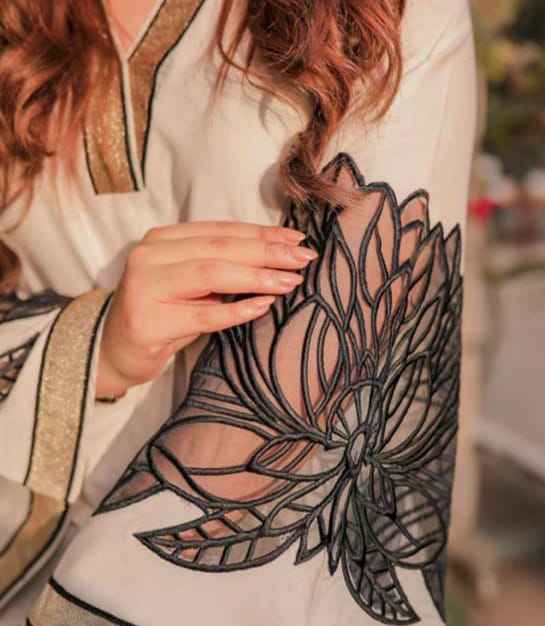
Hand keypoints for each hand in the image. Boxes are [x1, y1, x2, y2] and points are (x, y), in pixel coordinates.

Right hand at [96, 221, 316, 398]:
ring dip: (256, 276)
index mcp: (162, 239)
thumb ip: (220, 265)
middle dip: (266, 252)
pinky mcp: (148, 321)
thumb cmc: (163, 316)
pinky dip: (236, 310)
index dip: (261, 233)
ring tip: (289, 281)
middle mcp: (149, 255)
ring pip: (210, 273)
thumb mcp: (190, 284)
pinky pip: (202, 314)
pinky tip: (263, 306)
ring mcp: (144, 286)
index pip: (220, 231)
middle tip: (303, 258)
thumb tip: (280, 254)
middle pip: (219, 248)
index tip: (297, 238)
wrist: (116, 352)